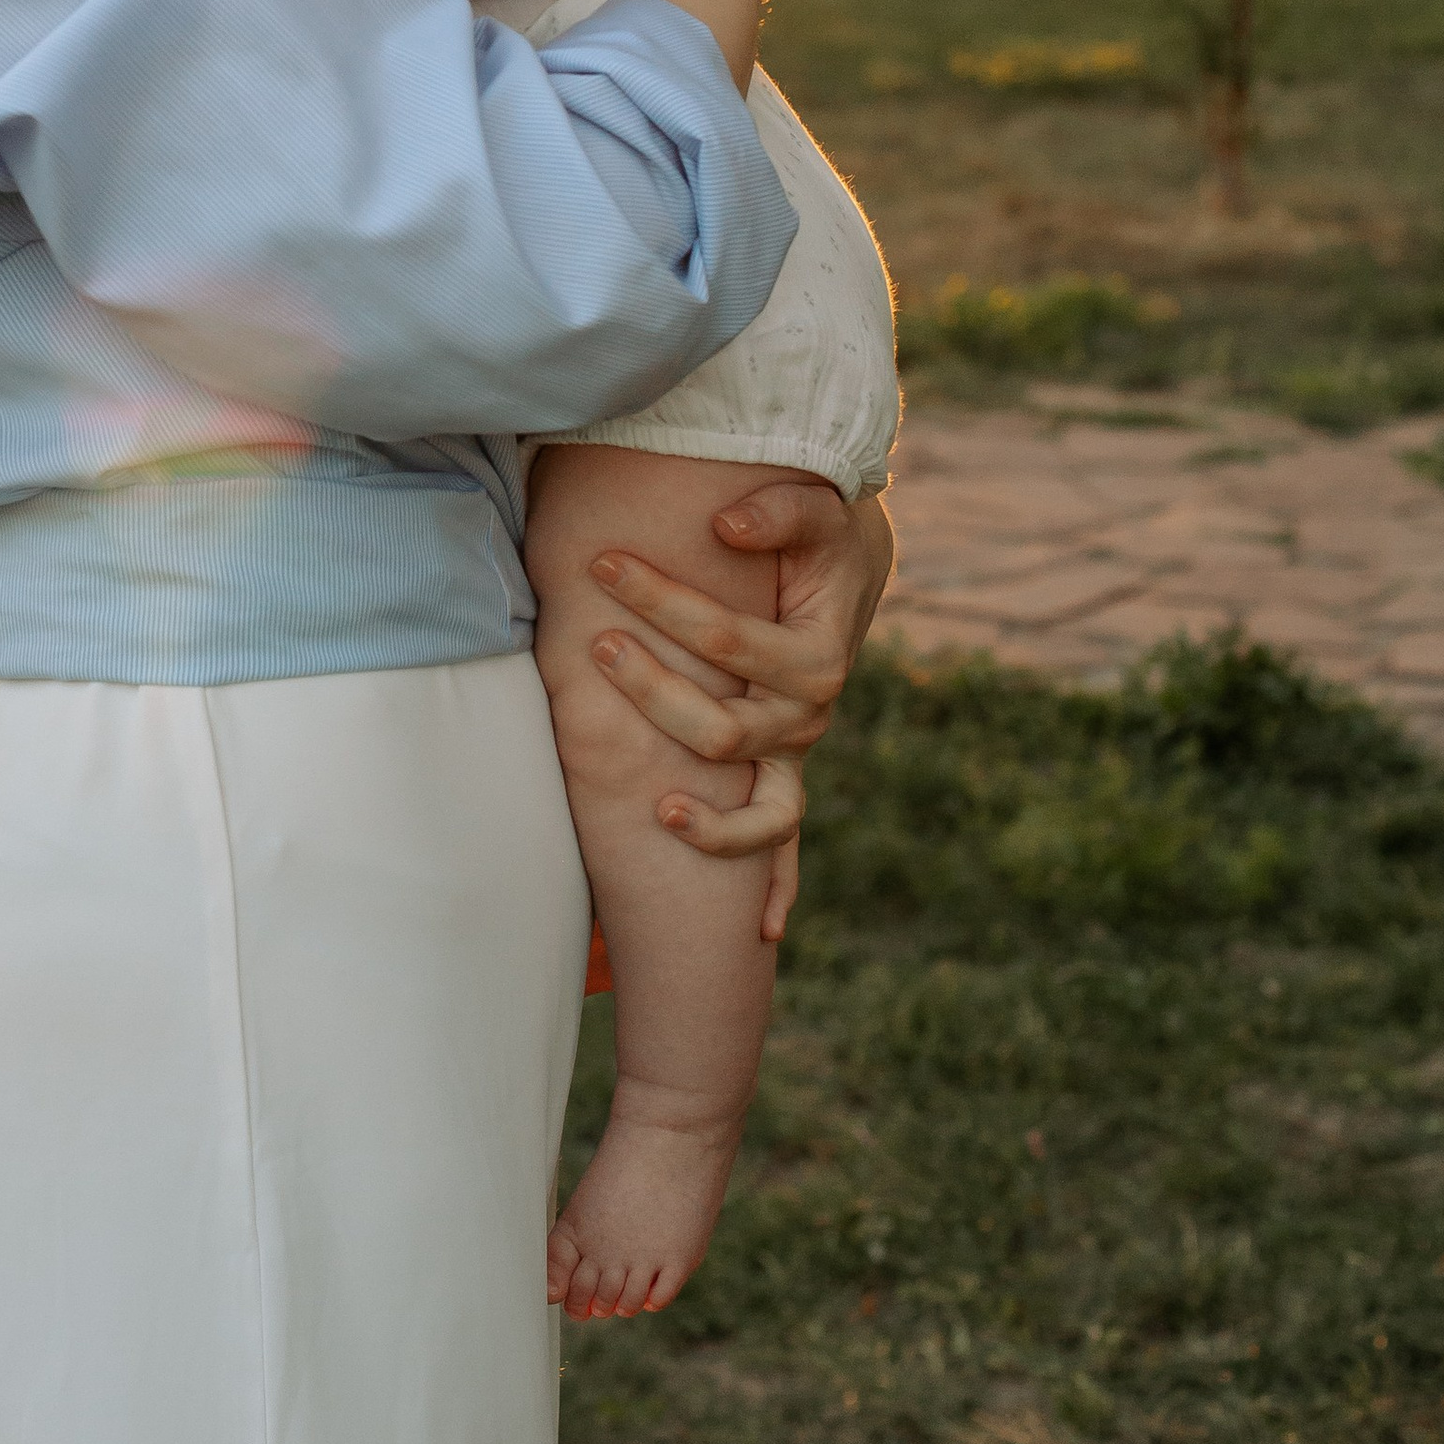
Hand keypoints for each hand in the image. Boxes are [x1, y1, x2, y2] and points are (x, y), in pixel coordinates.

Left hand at [588, 483, 893, 938]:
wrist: (849, 564)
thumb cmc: (822, 534)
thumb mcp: (814, 508)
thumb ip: (777, 510)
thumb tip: (727, 527)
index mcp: (818, 658)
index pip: (730, 642)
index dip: (664, 603)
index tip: (603, 563)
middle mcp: (812, 717)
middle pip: (727, 733)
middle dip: (655, 696)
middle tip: (594, 645)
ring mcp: (797, 755)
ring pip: (761, 812)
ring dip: (711, 822)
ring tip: (654, 809)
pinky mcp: (784, 771)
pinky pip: (783, 842)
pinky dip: (775, 888)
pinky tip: (759, 934)